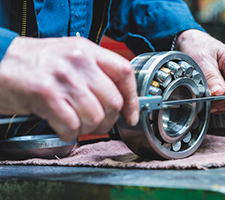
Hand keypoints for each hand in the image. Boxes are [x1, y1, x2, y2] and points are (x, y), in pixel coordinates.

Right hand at [0, 36, 138, 140]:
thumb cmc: (34, 62)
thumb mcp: (70, 56)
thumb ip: (95, 72)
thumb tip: (118, 98)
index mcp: (87, 50)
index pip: (124, 72)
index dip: (133, 99)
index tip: (131, 115)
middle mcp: (78, 61)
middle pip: (113, 101)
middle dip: (109, 120)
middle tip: (98, 124)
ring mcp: (63, 77)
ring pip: (95, 116)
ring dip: (88, 128)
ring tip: (77, 124)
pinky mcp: (46, 94)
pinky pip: (72, 125)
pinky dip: (69, 133)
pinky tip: (62, 127)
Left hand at [175, 29, 224, 112]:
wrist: (190, 42)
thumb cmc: (196, 46)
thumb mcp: (201, 59)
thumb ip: (211, 77)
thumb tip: (218, 94)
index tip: (212, 99)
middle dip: (223, 104)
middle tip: (207, 102)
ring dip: (221, 106)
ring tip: (206, 101)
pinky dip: (219, 106)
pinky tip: (209, 101)